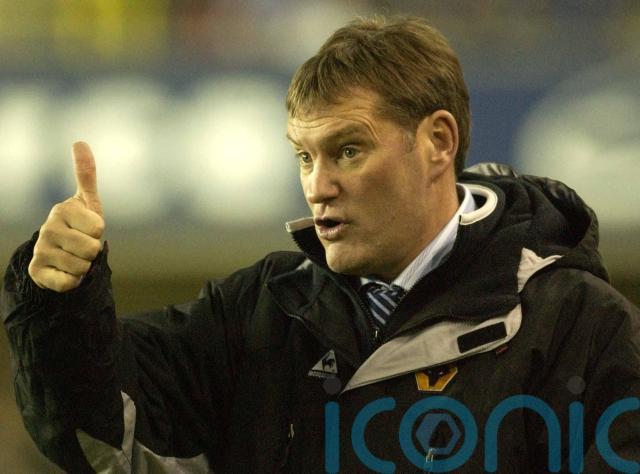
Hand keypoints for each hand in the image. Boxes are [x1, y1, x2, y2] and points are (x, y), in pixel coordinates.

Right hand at [28, 142, 104, 291]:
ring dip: (84, 267)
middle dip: (93, 251)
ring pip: (82, 267)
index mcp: (62, 210)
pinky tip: (65, 272)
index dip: (99, 232)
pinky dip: (73, 281)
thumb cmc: (80, 225)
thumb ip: (86, 174)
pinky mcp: (37, 272)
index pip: (98, 228)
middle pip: (91, 249)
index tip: (89, 229)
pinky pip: (69, 283)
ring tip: (74, 258)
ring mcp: (40, 250)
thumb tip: (79, 141)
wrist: (60, 254)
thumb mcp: (88, 202)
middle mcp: (47, 228)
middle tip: (82, 246)